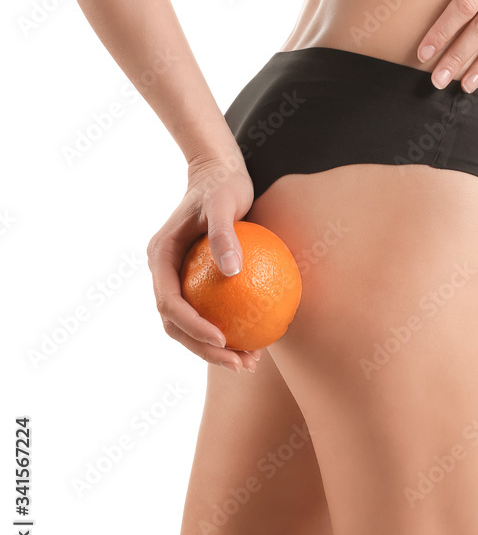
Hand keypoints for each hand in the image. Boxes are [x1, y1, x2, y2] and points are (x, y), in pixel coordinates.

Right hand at [146, 152, 259, 372]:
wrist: (220, 172)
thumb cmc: (223, 183)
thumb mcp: (224, 202)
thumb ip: (223, 234)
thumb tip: (233, 271)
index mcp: (161, 258)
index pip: (170, 304)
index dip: (193, 328)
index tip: (224, 340)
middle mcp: (166, 273)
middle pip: (177, 325)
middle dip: (205, 350)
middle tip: (241, 362)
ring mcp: (181, 278)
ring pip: (191, 324)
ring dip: (217, 348)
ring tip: (251, 361)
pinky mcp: (199, 280)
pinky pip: (212, 310)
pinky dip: (230, 327)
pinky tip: (259, 336)